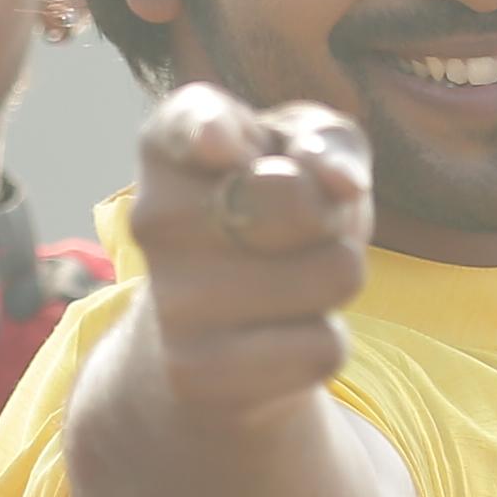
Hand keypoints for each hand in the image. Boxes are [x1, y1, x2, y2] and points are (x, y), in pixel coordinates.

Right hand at [124, 84, 370, 417]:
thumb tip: (342, 180)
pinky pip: (326, 346)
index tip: (221, 145)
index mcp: (170, 151)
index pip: (188, 123)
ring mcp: (172, 300)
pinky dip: (324, 341)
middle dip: (334, 215)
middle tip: (301, 232)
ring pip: (335, 273)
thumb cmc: (277, 220)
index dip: (212, 130)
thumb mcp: (304, 156)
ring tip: (290, 284)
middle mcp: (154, 220)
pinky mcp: (199, 372)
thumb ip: (326, 140)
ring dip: (337, 279)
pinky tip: (278, 337)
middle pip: (300, 198)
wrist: (216, 338)